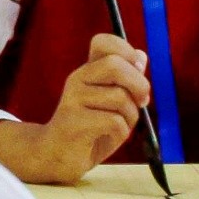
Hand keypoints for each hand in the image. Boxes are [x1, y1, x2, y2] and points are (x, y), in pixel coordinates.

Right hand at [0, 37, 153, 184]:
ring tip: (118, 126)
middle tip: (141, 101)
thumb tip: (141, 56)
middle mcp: (77, 79)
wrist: (57, 155)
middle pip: (115, 65)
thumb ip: (125, 80)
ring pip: (120, 98)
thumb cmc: (89, 128)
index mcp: (87, 71)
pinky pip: (114, 122)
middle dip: (138, 84)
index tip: (137, 69)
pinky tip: (107, 137)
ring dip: (130, 117)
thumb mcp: (112, 102)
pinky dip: (120, 133)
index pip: (104, 42)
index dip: (127, 50)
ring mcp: (73, 99)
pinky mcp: (74, 122)